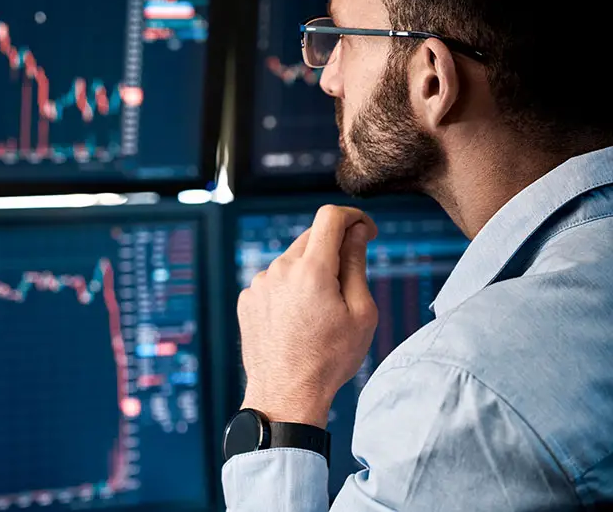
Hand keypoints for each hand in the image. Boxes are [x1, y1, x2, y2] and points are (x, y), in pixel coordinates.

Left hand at [237, 205, 378, 428]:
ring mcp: (259, 284)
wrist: (285, 395)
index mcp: (312, 270)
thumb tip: (356, 233)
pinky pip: (274, 281)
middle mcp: (280, 269)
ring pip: (291, 261)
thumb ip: (356, 265)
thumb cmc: (329, 359)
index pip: (330, 217)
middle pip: (312, 238)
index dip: (353, 217)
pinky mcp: (247, 299)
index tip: (364, 231)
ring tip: (319, 312)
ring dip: (309, 271)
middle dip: (333, 248)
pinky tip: (296, 320)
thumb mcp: (360, 313)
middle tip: (347, 281)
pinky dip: (288, 289)